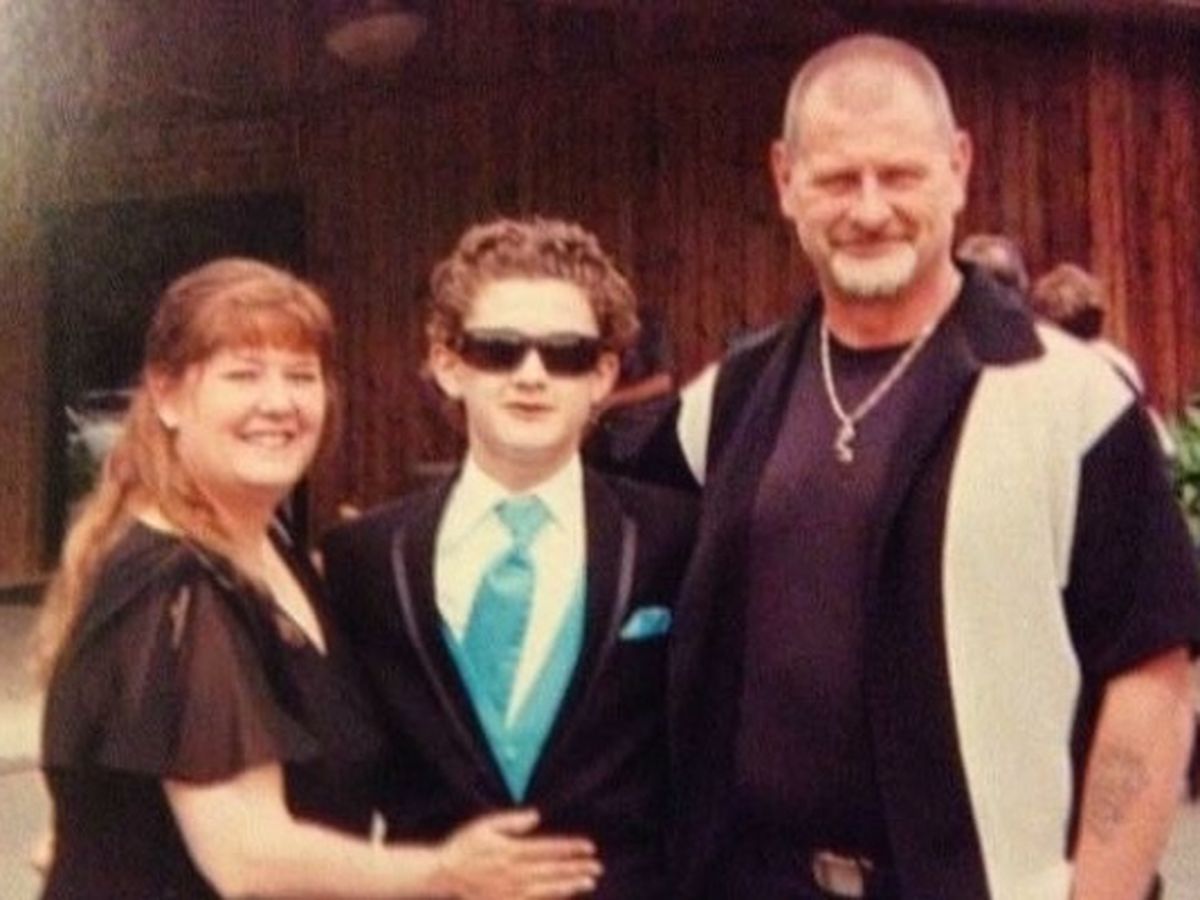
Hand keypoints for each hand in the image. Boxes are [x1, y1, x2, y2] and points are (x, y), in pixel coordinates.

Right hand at [432, 809, 601, 898]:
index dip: (569, 848)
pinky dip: (552, 896)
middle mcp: (515, 872)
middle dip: (576, 868)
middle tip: (597, 867)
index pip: (548, 848)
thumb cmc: (464, 846)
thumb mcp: (485, 825)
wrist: (442, 874)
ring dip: (569, 884)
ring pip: (547, 888)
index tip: (588, 847)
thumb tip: (536, 816)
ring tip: (589, 881)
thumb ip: (512, 821)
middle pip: (552, 870)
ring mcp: (511, 890)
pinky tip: (565, 893)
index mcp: (512, 851)